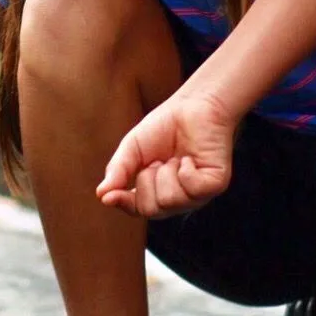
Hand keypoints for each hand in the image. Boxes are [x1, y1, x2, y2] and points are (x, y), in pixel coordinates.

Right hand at [96, 91, 236, 217]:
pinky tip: (189, 159)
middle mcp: (176, 198)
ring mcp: (197, 194)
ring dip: (166, 172)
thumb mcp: (132, 148)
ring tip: (175, 157)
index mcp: (156, 192)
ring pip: (170, 200)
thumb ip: (119, 171)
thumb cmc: (163, 127)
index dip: (122, 203)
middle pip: (151, 209)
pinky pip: (193, 188)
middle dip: (147, 180)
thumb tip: (101, 194)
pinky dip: (186, 170)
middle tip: (156, 161)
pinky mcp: (214, 184)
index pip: (136, 209)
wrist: (191, 106)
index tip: (108, 197)